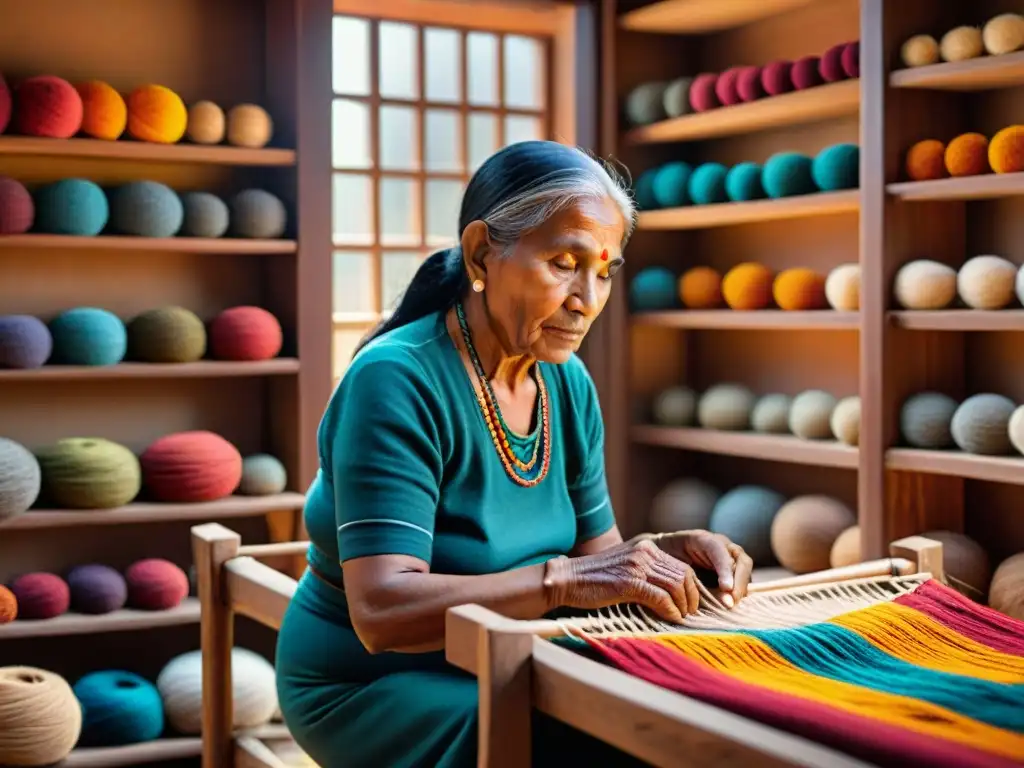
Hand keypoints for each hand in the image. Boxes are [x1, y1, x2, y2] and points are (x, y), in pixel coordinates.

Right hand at [543, 539, 700, 622]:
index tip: (690, 604)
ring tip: (680, 618)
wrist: (568, 578)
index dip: (691, 587)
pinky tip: (670, 619)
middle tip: (689, 614)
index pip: (681, 566)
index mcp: (646, 547)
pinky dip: (670, 611)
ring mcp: (637, 566)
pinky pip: (660, 597)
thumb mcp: (625, 568)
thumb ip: (646, 573)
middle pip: (683, 575)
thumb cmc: (595, 579)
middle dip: (691, 598)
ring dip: (682, 606)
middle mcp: (644, 552)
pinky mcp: (629, 582)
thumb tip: (670, 593)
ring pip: (675, 586)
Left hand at [640, 530, 752, 607]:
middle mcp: (722, 547)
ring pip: (744, 571)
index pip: (720, 551)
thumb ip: (681, 570)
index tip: (726, 588)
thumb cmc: (666, 558)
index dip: (725, 570)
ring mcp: (729, 559)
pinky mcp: (731, 573)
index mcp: (705, 540)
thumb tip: (694, 585)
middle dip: (738, 582)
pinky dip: (738, 593)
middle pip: (741, 561)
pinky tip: (731, 604)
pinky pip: (741, 582)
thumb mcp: (670, 560)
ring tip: (730, 605)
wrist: (664, 557)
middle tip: (730, 602)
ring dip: (740, 589)